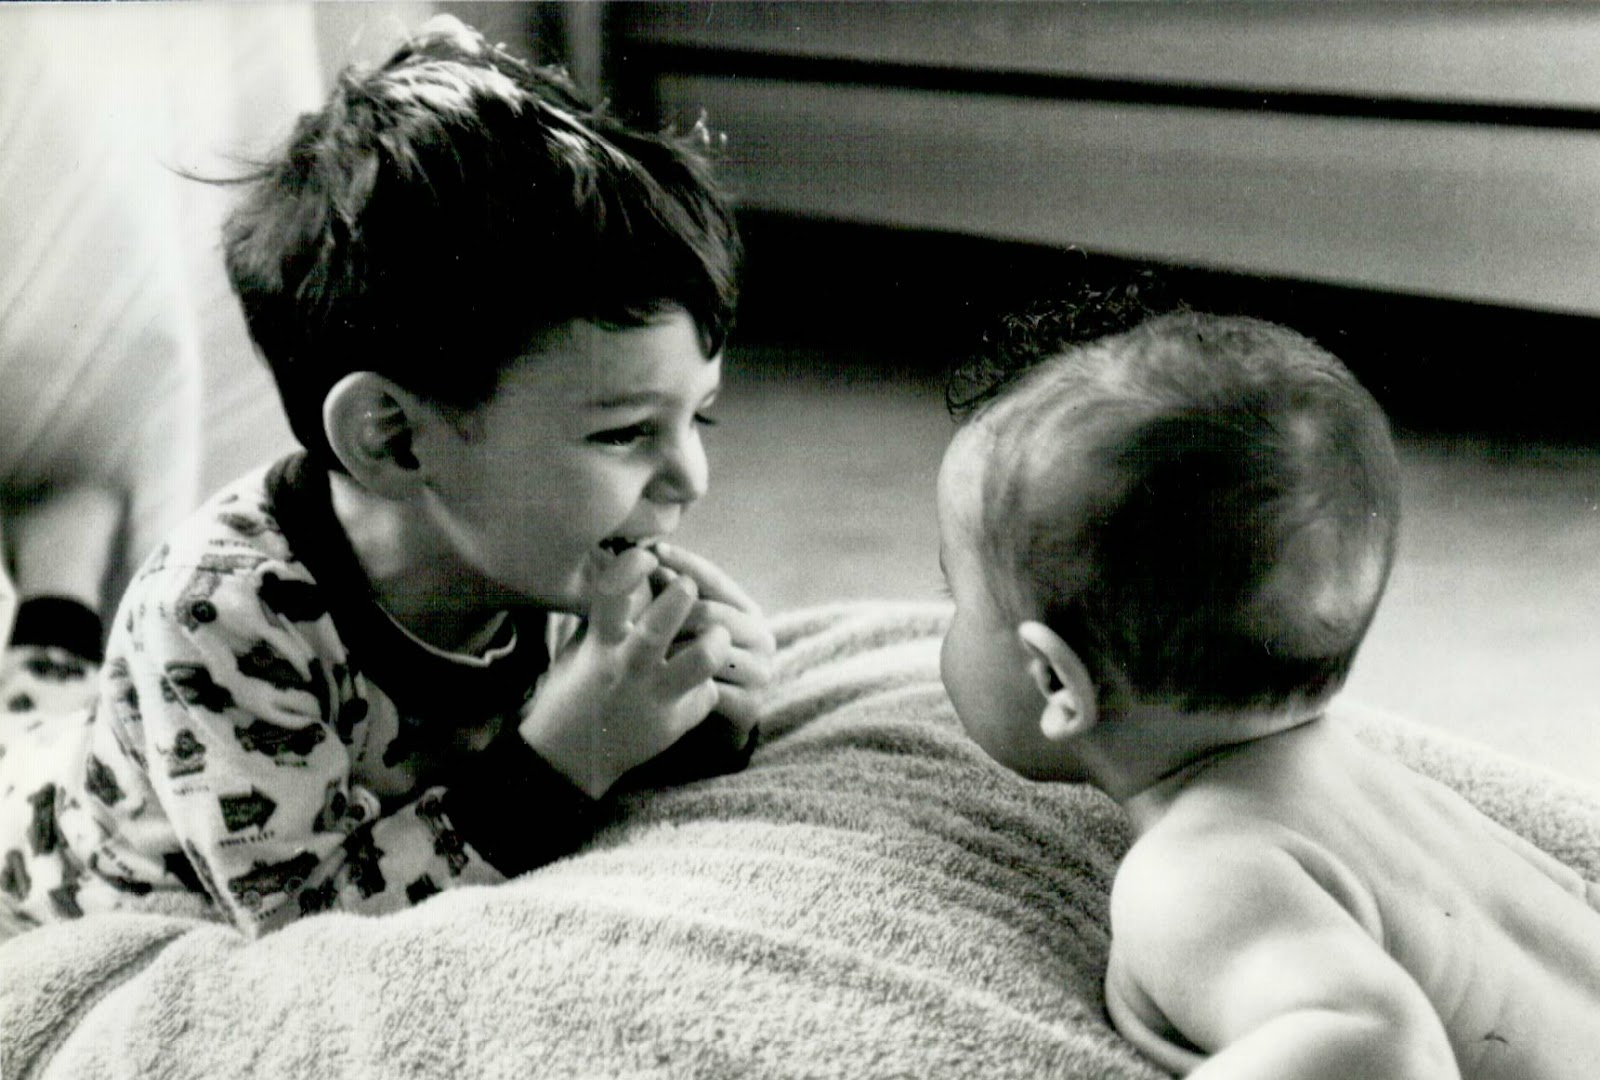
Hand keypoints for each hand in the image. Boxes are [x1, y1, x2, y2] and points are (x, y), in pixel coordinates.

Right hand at [517, 546, 731, 797]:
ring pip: (700, 661)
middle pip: (660, 626)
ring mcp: (653, 698)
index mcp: (600, 646)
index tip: (646, 556)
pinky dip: (706, 684)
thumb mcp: (583, 649)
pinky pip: (705, 694)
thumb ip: (611, 618)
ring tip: (716, 634)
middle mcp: (627, 670)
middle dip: (680, 597)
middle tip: (688, 586)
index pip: (612, 597)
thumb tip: (638, 576)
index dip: (632, 568)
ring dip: (713, 640)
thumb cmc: (574, 691)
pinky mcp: (673, 723)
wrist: (568, 758)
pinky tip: (697, 684)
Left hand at [653, 543, 774, 736]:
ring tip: (637, 653)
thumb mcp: (679, 623)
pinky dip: (680, 686)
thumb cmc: (686, 662)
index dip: (683, 563)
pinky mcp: (750, 707)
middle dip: (668, 615)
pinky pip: (709, 689)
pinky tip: (656, 684)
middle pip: (707, 613)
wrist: (705, 722)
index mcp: (748, 611)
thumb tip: (644, 553)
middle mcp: (763, 637)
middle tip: (630, 616)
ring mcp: (761, 673)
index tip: (651, 551)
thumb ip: (669, 591)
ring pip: (706, 651)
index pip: (713, 579)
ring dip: (669, 654)